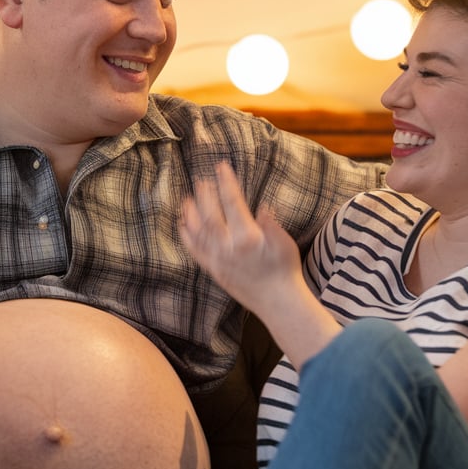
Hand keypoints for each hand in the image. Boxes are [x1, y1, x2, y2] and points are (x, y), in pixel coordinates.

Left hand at [179, 162, 307, 315]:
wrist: (277, 301)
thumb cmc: (285, 270)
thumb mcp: (285, 243)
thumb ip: (272, 224)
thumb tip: (263, 207)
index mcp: (248, 237)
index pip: (232, 202)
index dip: (226, 183)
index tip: (221, 167)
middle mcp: (228, 248)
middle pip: (210, 214)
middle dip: (204, 195)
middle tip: (200, 179)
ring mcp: (217, 260)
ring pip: (198, 231)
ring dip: (191, 212)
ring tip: (186, 197)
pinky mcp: (213, 270)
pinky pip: (195, 251)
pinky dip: (187, 237)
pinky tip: (182, 224)